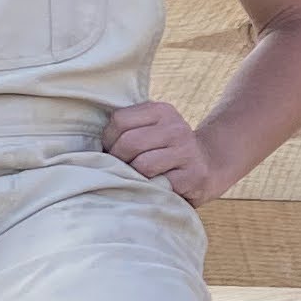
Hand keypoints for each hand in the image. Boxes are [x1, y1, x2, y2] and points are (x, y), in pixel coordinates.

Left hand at [104, 97, 224, 202]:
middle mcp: (176, 127)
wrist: (210, 164)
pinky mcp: (194, 175)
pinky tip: (155, 187)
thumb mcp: (153, 129)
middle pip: (128, 143)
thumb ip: (128, 128)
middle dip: (118, 160)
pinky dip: (151, 189)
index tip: (113, 150)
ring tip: (139, 177)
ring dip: (134, 176)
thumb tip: (91, 146)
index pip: (119, 121)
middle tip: (123, 168)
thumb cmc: (167, 150)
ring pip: (141, 165)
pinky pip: (159, 184)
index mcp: (162, 111)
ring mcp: (187, 151)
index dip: (108, 140)